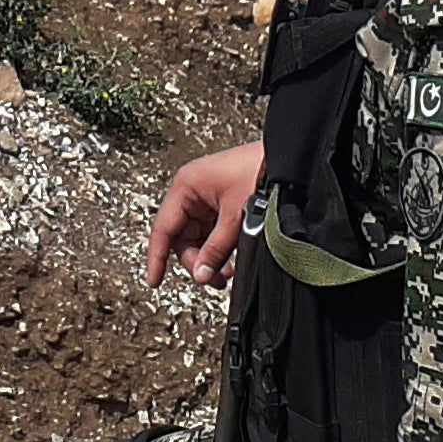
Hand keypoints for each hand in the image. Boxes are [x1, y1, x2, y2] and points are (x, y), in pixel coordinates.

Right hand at [146, 142, 265, 286]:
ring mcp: (206, 197)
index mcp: (186, 186)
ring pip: (197, 237)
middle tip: (211, 278)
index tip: (154, 280)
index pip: (164, 228)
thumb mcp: (236, 217)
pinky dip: (218, 248)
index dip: (158, 257)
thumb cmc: (259, 172)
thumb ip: (216, 249)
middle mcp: (192, 191)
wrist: (288, 160)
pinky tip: (230, 261)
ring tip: (225, 274)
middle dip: (195, 261)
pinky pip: (211, 232)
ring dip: (208, 257)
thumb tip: (201, 274)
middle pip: (181, 237)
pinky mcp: (221, 203)